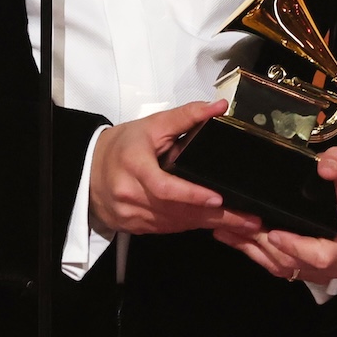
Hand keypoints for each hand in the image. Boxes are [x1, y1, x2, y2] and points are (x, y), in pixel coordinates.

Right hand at [89, 100, 263, 236]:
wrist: (88, 169)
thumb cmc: (123, 144)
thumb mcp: (152, 124)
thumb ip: (186, 116)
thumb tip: (219, 106)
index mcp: (133, 164)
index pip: (164, 187)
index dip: (191, 195)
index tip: (218, 198)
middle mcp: (129, 194)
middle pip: (176, 211)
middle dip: (215, 217)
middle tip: (249, 220)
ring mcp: (130, 214)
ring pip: (175, 224)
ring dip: (207, 224)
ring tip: (241, 224)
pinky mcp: (134, 226)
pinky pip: (168, 229)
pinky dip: (191, 225)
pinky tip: (213, 223)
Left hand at [211, 146, 336, 286]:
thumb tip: (325, 166)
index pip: (322, 254)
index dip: (296, 248)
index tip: (273, 233)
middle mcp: (334, 262)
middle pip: (294, 263)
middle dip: (267, 248)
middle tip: (245, 227)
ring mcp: (315, 271)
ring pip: (280, 267)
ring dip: (254, 247)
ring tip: (230, 227)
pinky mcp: (299, 272)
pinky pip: (271, 266)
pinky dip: (249, 249)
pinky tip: (229, 234)